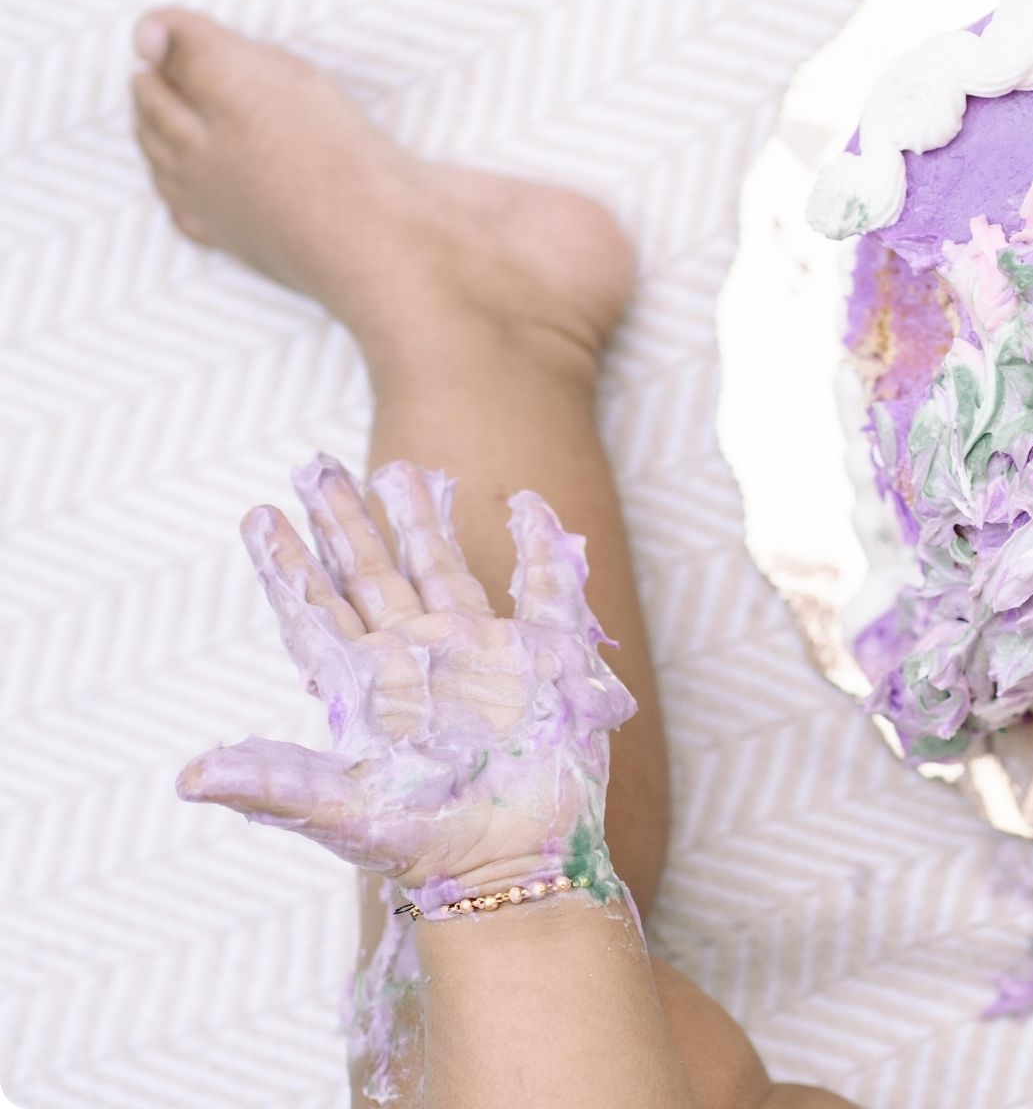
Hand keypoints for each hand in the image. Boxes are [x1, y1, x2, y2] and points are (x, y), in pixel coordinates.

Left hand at [179, 455, 635, 910]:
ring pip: (444, 570)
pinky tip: (525, 507)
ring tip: (398, 470)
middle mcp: (420, 662)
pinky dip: (541, 548)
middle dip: (343, 522)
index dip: (286, 566)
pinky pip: (545, 592)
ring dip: (422, 521)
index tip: (255, 516)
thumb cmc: (428, 845)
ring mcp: (482, 659)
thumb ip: (275, 784)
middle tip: (315, 466)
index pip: (316, 612)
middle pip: (372, 576)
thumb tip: (188, 778)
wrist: (516, 864)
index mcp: (369, 688)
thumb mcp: (345, 813)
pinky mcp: (546, 663)